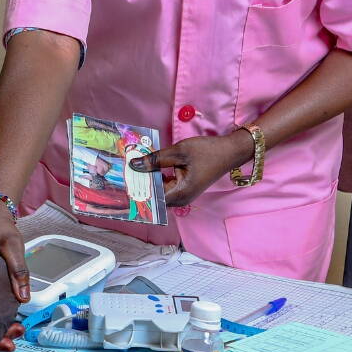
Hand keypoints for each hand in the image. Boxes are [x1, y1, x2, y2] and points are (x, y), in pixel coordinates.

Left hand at [129, 132, 252, 206]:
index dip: (137, 192)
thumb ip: (156, 160)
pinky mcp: (184, 188)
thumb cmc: (207, 151)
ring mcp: (183, 195)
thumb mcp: (179, 152)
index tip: (122, 184)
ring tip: (130, 171)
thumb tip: (134, 165)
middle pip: (154, 197)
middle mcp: (181, 199)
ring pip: (159, 192)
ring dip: (147, 182)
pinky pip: (166, 187)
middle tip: (121, 175)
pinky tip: (146, 169)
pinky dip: (156, 179)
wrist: (229, 151)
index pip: (152, 199)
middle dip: (140, 187)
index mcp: (181, 193)